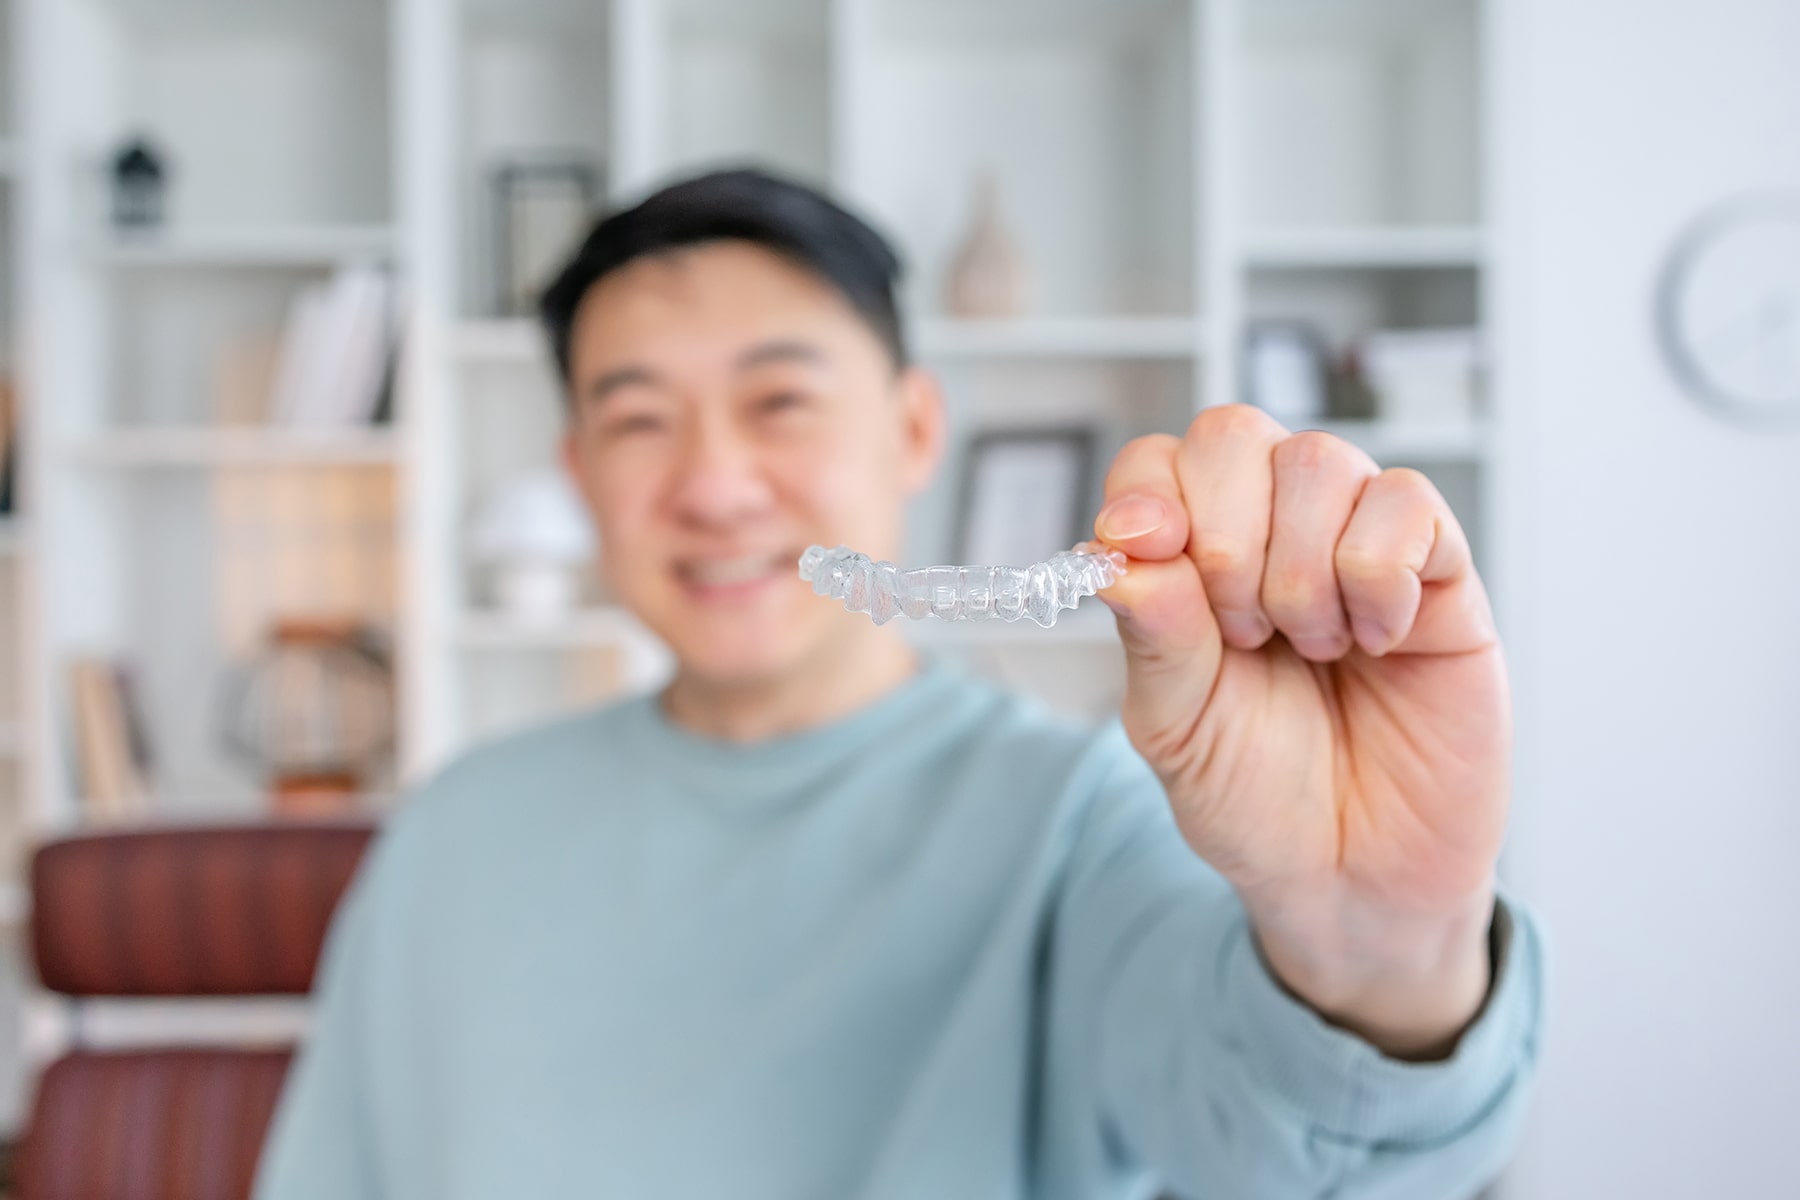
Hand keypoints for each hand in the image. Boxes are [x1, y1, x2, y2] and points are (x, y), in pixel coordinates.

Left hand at [1094, 405, 1506, 1057]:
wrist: (1356, 877)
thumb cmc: (1258, 797)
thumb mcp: (1177, 729)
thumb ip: (1152, 636)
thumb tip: (1121, 547)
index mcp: (1190, 562)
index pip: (1157, 463)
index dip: (1147, 494)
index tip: (1146, 552)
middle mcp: (1271, 532)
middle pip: (1234, 435)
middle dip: (1224, 536)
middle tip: (1244, 634)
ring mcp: (1356, 541)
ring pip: (1319, 460)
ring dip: (1299, 568)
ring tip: (1313, 648)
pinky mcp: (1440, 569)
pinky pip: (1407, 504)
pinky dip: (1377, 574)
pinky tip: (1376, 642)